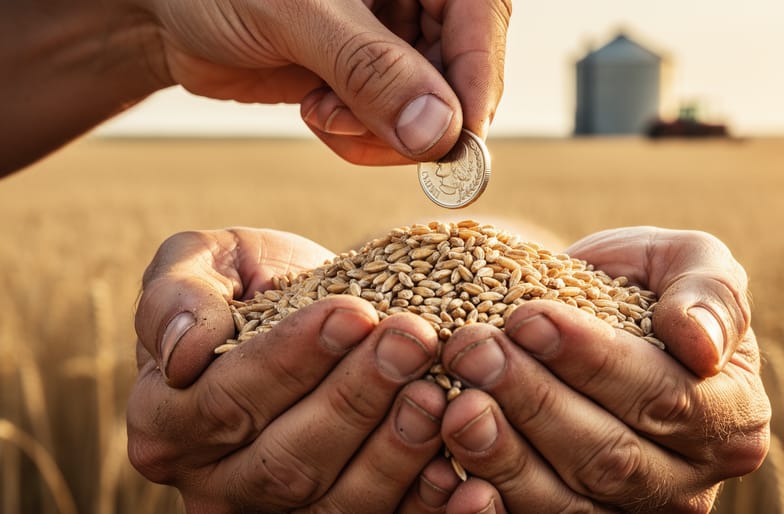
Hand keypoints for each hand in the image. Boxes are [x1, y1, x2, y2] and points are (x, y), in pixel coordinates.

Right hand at [128, 228, 449, 511]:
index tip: (354, 312)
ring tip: (438, 393)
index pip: (227, 401)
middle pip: (285, 462)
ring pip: (334, 505)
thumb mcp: (203, 263)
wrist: (306, 313)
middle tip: (412, 342)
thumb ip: (177, 296)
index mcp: (167, 420)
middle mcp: (214, 483)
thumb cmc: (248, 284)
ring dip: (395, 452)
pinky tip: (464, 474)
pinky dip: (424, 506)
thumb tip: (184, 350)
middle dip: (356, 399)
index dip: (293, 359)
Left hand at [139, 0, 511, 164]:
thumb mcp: (293, 13)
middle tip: (345, 126)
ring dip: (381, 134)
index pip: (482, 17)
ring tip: (319, 113)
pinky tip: (317, 113)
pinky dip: (363, 139)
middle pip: (463, 72)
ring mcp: (397, 38)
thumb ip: (367, 68)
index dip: (475, 79)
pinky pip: (396, 127)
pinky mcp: (372, 76)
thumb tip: (440, 132)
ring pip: (432, 112)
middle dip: (414, 118)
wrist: (166, 9)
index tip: (457, 141)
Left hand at [438, 227, 770, 512]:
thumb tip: (700, 343)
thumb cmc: (647, 286)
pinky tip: (451, 479)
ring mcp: (632, 513)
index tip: (528, 317)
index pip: (664, 396)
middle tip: (473, 352)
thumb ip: (710, 294)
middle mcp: (690, 480)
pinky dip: (490, 509)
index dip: (593, 361)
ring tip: (455, 405)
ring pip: (566, 503)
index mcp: (731, 416)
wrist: (596, 319)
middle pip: (609, 455)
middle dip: (533, 401)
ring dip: (503, 456)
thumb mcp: (688, 263)